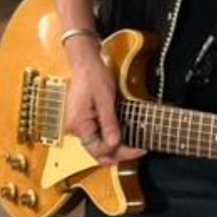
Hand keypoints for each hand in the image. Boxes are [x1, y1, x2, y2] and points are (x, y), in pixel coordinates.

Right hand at [63, 39, 144, 164]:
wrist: (86, 63)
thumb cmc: (93, 76)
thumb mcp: (105, 99)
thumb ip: (109, 122)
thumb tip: (114, 143)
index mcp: (79, 124)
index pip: (98, 150)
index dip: (119, 152)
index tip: (137, 148)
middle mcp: (77, 129)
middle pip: (98, 151)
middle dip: (118, 153)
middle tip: (139, 150)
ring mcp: (82, 125)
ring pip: (99, 145)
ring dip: (116, 147)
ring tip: (135, 145)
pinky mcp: (87, 121)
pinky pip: (99, 135)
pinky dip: (112, 138)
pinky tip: (125, 136)